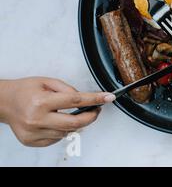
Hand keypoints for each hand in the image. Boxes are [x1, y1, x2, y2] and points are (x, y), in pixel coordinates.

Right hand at [0, 77, 115, 146]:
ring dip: (75, 123)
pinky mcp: (32, 141)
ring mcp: (34, 133)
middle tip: (96, 110)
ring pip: (66, 132)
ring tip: (69, 113)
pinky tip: (56, 121)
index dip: (95, 99)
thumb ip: (67, 89)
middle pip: (74, 123)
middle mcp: (37, 119)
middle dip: (91, 117)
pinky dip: (61, 130)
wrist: (4, 102)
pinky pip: (56, 138)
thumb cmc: (25, 90)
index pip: (76, 101)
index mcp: (41, 102)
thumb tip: (84, 98)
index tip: (108, 98)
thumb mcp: (47, 81)